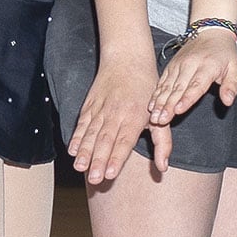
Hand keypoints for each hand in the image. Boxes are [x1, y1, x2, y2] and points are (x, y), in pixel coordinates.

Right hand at [69, 48, 166, 186]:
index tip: (110, 172)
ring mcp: (101, 110)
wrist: (127, 59)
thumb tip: (163, 167)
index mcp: (135, 117)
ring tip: (80, 167)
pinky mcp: (89, 106)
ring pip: (91, 134)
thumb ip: (162, 142)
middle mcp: (116, 114)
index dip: (116, 158)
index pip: (124, 141)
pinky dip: (76, 137)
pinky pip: (82, 124)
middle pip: (105, 141)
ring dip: (85, 152)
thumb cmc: (146, 88)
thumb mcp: (160, 115)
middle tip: (94, 178)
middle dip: (98, 161)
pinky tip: (72, 150)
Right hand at [152, 27, 236, 124]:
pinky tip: (151, 105)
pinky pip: (162, 82)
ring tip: (154, 116)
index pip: (196, 85)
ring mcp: (178, 65)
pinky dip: (156, 94)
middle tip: (161, 120)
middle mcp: (190, 65)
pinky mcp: (171, 66)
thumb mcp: (235, 68)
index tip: (178, 110)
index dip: (187, 99)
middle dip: (168, 106)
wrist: (211, 32)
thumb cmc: (224, 53)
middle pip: (178, 89)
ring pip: (167, 86)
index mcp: (207, 67)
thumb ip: (231, 86)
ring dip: (159, 103)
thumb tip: (227, 101)